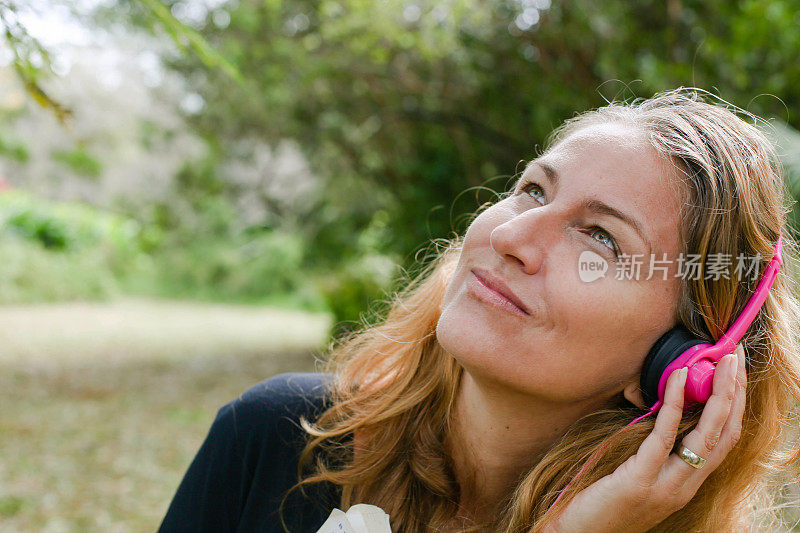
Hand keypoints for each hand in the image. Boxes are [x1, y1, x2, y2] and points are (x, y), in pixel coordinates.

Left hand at [546, 343, 745, 532]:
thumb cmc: (601, 502)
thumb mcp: (637, 473)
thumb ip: (653, 448)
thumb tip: (658, 406)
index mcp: (686, 483)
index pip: (724, 441)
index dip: (735, 405)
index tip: (735, 372)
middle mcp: (684, 487)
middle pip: (724, 435)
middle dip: (734, 393)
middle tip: (735, 358)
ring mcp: (665, 487)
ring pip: (705, 437)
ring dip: (718, 395)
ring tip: (720, 362)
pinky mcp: (639, 482)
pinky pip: (663, 438)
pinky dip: (673, 405)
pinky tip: (678, 378)